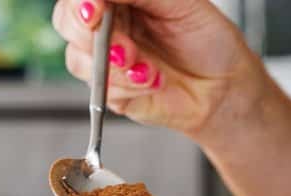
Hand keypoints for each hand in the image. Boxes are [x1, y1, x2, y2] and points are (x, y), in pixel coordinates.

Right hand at [52, 0, 261, 135]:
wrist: (223, 84)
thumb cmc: (206, 39)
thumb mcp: (180, 2)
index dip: (81, 3)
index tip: (95, 8)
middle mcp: (107, 23)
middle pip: (68, 22)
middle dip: (92, 35)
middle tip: (121, 47)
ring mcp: (105, 58)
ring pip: (78, 59)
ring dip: (114, 66)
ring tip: (148, 69)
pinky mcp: (111, 91)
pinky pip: (100, 89)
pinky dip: (127, 85)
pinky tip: (152, 81)